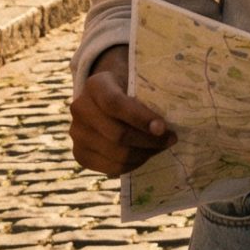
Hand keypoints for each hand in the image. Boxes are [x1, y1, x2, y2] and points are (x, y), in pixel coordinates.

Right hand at [69, 48, 176, 176]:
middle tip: (170, 139)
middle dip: (148, 141)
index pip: (115, 104)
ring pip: (115, 154)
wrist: (104, 97)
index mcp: (95, 84)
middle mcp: (79, 108)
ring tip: (159, 147)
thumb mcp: (137, 82)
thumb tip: (173, 120)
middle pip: (117, 134)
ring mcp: (76, 132)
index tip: (163, 127)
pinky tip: (144, 155)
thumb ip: (149, 95)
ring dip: (144, 154)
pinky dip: (132, 165)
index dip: (140, 118)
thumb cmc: (129, 87)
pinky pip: (109, 167)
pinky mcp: (79, 153)